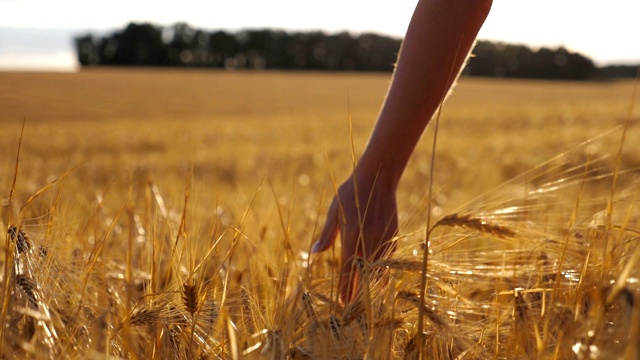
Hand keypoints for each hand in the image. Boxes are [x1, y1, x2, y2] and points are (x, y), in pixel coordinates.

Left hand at [312, 171, 397, 301]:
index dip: (346, 287)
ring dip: (372, 285)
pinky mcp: (393, 235)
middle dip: (359, 292)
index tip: (342, 302)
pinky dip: (383, 270)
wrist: (378, 177)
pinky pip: (388, 258)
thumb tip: (314, 254)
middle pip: (365, 274)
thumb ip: (327, 234)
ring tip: (365, 299)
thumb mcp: (335, 211)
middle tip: (352, 308)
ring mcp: (384, 238)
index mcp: (353, 235)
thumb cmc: (351, 192)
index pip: (349, 268)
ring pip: (379, 269)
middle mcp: (370, 240)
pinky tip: (379, 280)